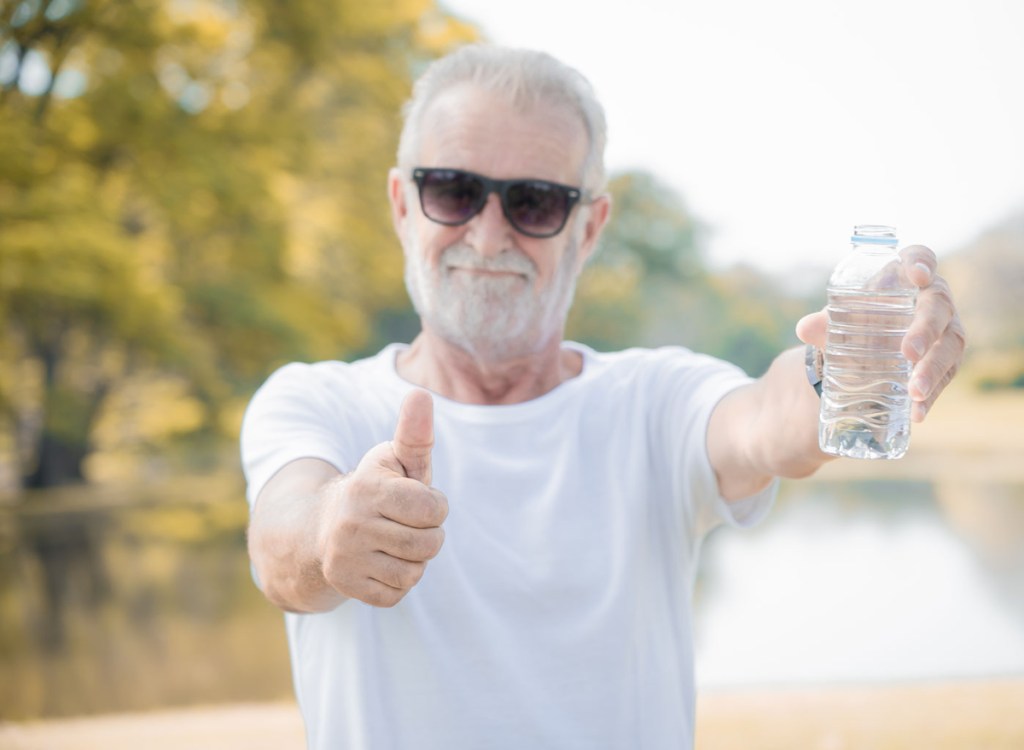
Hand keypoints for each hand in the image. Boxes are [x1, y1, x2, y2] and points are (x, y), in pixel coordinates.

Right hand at [316, 389, 447, 606]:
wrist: (322, 526)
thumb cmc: (376, 489)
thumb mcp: (395, 459)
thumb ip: (414, 433)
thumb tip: (421, 393)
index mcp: (368, 487)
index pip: (433, 509)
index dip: (434, 506)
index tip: (417, 500)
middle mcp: (351, 523)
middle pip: (429, 544)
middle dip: (428, 534)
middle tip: (406, 524)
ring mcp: (345, 557)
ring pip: (414, 572)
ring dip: (414, 560)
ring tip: (394, 542)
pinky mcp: (345, 585)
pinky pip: (397, 594)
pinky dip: (397, 581)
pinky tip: (381, 562)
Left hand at [796, 245, 966, 421]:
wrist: (866, 348)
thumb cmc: (857, 321)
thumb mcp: (840, 320)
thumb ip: (823, 323)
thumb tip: (804, 329)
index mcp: (906, 278)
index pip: (921, 256)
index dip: (922, 261)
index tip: (917, 275)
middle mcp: (933, 300)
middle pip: (939, 306)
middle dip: (926, 329)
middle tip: (907, 352)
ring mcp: (946, 330)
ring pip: (950, 345)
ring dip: (933, 370)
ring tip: (914, 392)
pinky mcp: (947, 360)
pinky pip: (946, 376)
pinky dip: (932, 396)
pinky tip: (917, 413)